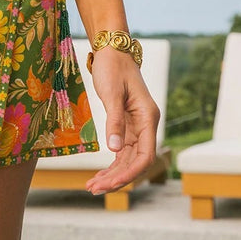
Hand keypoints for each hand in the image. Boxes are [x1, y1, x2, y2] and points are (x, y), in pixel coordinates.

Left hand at [84, 47, 160, 196]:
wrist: (112, 50)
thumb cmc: (113, 68)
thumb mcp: (112, 93)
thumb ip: (114, 121)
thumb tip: (114, 150)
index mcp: (148, 118)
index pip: (145, 155)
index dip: (130, 173)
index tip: (110, 183)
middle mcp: (146, 125)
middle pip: (135, 161)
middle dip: (116, 178)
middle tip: (93, 189)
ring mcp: (137, 127)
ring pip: (127, 159)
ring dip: (112, 174)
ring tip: (91, 187)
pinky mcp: (126, 125)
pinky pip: (121, 151)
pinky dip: (111, 164)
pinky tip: (98, 175)